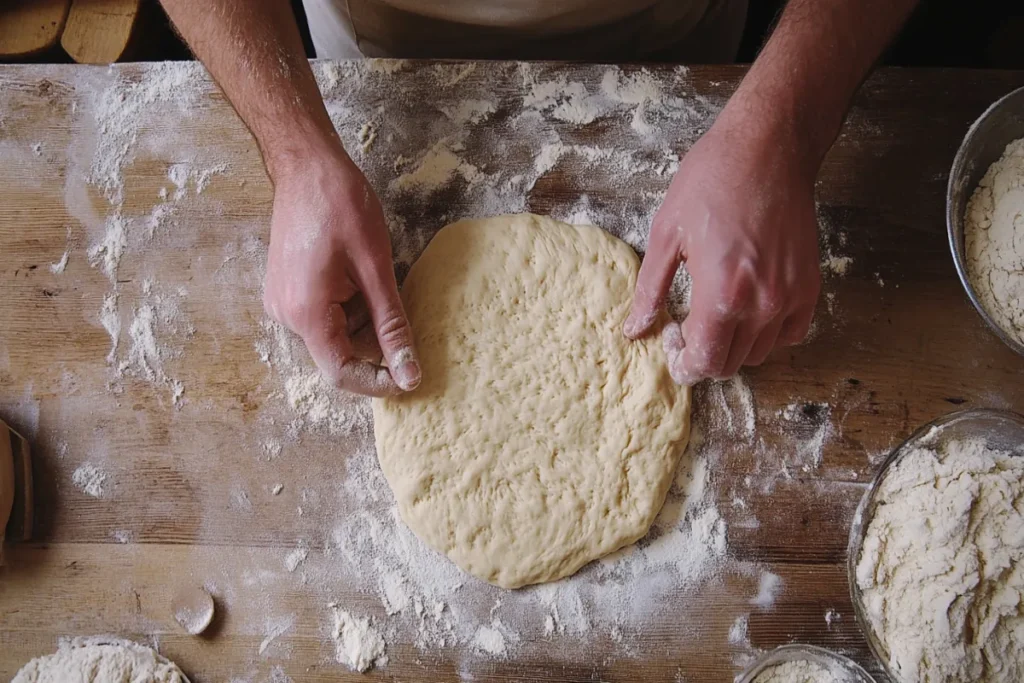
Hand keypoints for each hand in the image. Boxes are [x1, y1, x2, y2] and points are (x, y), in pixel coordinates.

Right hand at [263, 149, 419, 395]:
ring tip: (373, 276)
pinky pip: (323, 315)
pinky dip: (349, 305)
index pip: (341, 373)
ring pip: (333, 333)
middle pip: (338, 353)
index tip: (409, 379)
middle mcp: (286, 315)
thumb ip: (391, 326)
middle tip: (396, 305)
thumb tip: (409, 374)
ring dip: (362, 318)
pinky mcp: (286, 290)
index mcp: (306, 313)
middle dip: (373, 340)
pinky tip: (359, 273)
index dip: (376, 383)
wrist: (306, 166)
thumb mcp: (376, 269)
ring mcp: (282, 302)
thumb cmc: (341, 206)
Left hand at [624, 110, 820, 384]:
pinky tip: (747, 307)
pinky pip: (790, 334)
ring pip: (759, 353)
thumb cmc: (712, 182)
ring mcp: (790, 297)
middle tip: (687, 326)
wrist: (767, 149)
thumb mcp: (666, 234)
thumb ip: (650, 290)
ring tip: (715, 313)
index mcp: (722, 294)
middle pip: (730, 364)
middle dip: (703, 355)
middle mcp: (762, 304)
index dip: (683, 364)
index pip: (704, 362)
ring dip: (733, 345)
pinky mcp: (809, 285)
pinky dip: (767, 333)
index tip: (671, 342)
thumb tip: (635, 329)